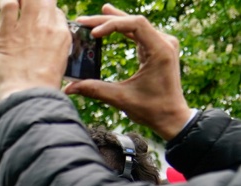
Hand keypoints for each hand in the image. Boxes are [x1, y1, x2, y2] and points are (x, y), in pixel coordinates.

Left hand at [0, 0, 71, 98]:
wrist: (29, 96)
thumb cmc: (40, 88)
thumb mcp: (58, 64)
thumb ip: (54, 47)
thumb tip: (48, 40)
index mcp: (61, 34)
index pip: (55, 12)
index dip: (45, 13)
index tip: (36, 18)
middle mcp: (47, 25)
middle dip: (35, 0)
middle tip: (25, 4)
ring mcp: (27, 27)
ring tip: (13, 1)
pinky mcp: (7, 33)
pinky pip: (7, 5)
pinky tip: (0, 0)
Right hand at [64, 5, 194, 139]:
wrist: (172, 117)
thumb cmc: (152, 109)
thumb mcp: (121, 98)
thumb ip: (94, 90)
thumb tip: (68, 88)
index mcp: (160, 50)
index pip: (135, 24)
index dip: (112, 25)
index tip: (93, 34)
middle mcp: (164, 42)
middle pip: (133, 22)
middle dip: (107, 21)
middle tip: (83, 21)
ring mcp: (162, 44)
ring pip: (136, 25)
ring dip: (115, 21)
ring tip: (98, 12)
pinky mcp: (158, 49)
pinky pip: (139, 33)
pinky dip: (124, 29)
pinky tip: (112, 21)